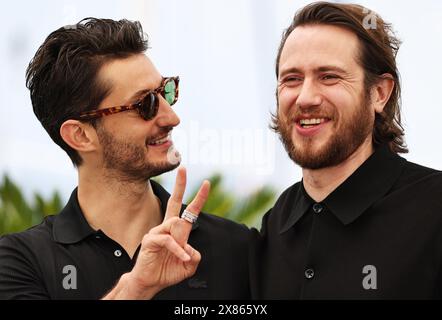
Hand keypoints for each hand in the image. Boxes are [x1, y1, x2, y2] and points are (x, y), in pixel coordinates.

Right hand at [126, 167, 209, 296]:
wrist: (150, 283)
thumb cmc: (167, 271)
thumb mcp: (188, 265)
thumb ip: (194, 255)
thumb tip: (190, 247)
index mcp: (178, 231)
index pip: (189, 211)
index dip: (199, 198)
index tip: (206, 183)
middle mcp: (167, 228)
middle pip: (174, 201)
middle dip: (180, 185)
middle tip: (184, 168)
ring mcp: (158, 231)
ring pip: (175, 224)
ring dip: (182, 244)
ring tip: (181, 257)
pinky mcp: (150, 239)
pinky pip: (168, 240)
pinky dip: (177, 250)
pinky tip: (181, 257)